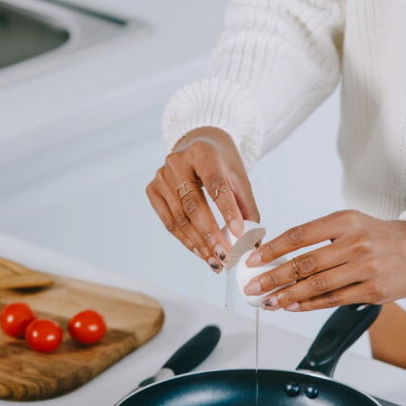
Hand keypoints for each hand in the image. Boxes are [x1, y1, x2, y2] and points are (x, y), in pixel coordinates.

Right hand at [146, 127, 258, 271]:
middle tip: (225, 256)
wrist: (196, 144)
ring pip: (179, 217)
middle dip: (210, 234)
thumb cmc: (221, 163)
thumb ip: (246, 206)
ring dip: (198, 243)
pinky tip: (199, 252)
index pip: (215, 184)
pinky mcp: (152, 189)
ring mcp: (161, 176)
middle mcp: (177, 162)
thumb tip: (253, 242)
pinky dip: (185, 240)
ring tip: (214, 261)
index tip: (238, 234)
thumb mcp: (238, 177)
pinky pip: (168, 221)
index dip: (227, 210)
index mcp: (202, 152)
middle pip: (194, 205)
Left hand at [244, 210, 405, 310]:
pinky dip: (308, 304)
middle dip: (273, 276)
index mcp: (345, 221)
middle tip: (253, 286)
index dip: (272, 249)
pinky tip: (292, 306)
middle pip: (304, 263)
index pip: (299, 235)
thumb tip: (280, 256)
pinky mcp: (372, 290)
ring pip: (316, 285)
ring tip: (269, 301)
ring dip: (287, 295)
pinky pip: (333, 299)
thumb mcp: (351, 224)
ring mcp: (364, 268)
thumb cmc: (379, 238)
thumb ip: (320, 238)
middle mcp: (354, 243)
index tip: (253, 260)